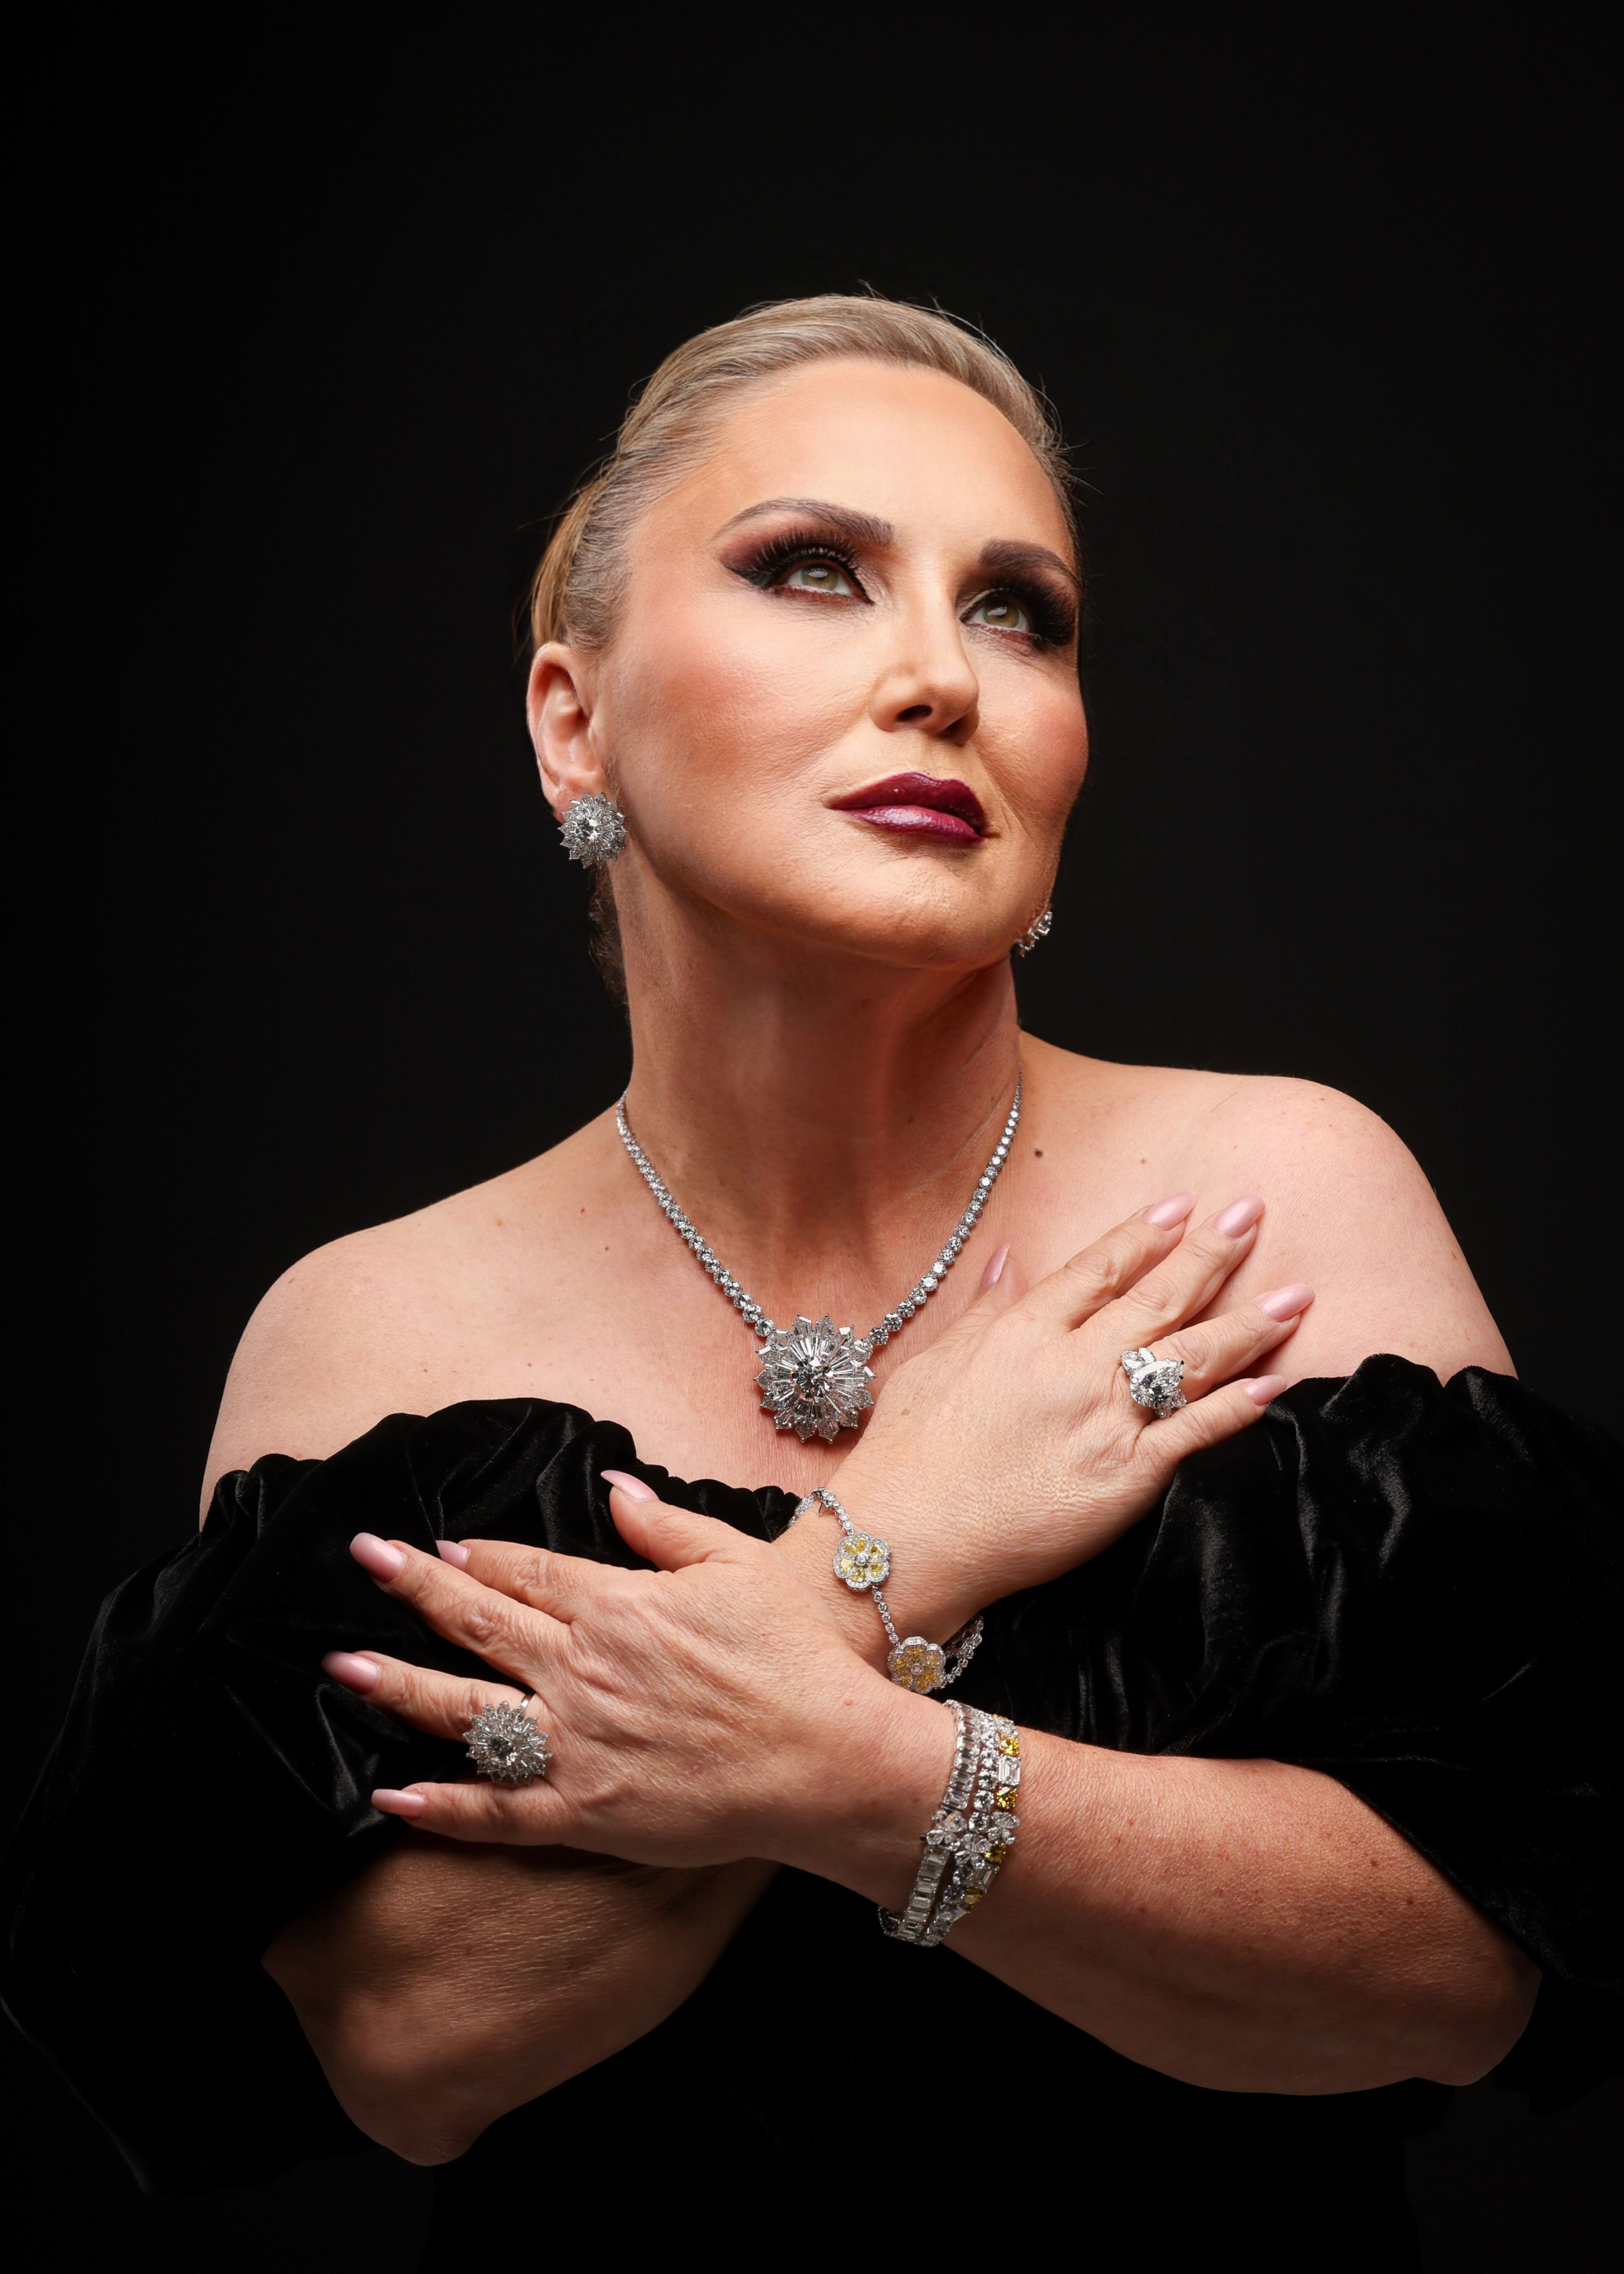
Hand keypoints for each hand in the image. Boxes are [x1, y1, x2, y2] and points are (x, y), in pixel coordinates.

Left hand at [325, 1496, 949, 1896]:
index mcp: (620, 1607)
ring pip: (470, 1712)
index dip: (475, 1555)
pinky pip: (499, 1811)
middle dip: (413, 1591)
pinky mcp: (588, 1812)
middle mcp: (585, 1670)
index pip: (525, 1571)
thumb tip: (612, 1489)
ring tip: (339, 1669)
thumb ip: (667, 1526)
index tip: (430, 1543)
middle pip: (480, 1624)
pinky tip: (392, 1795)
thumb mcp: (739, 1565)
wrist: (831, 1762)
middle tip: (360, 1561)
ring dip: (400, 1688)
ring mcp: (581, 1745)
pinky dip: (442, 1806)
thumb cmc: (794, 1659)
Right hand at [801, 1194, 1310, 1652]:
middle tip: (1253, 1214)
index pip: (1098, 1267)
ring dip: (1249, 1323)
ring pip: (1190, 1359)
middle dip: (1212, 1254)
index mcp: (1021, 1333)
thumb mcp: (931, 1365)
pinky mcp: (1124, 1478)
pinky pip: (1194, 1434)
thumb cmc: (906, 1458)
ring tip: (1298, 1295)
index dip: (1145, 1233)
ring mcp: (1101, 1421)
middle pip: (1157, 1299)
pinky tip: (1275, 1384)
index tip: (1185, 1205)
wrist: (903, 1541)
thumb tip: (1009, 1254)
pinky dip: (1239, 1407)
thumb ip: (980, 1308)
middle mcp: (1069, 1366)